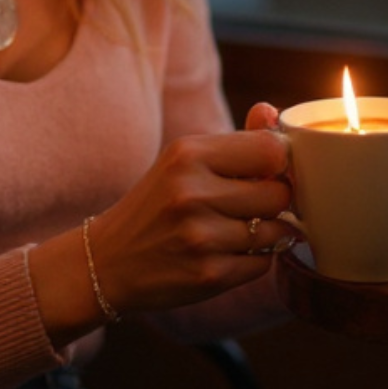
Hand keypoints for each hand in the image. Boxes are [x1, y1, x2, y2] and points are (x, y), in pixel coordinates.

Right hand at [84, 128, 294, 316]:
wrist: (107, 261)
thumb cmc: (157, 204)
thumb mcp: (184, 160)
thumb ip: (236, 139)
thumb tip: (275, 113)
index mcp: (188, 155)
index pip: (271, 149)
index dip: (281, 161)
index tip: (270, 171)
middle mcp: (192, 194)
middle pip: (279, 193)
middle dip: (273, 200)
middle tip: (251, 204)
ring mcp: (200, 237)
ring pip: (276, 230)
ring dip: (265, 233)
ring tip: (234, 230)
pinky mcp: (209, 275)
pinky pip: (263, 263)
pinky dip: (253, 259)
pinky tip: (224, 253)